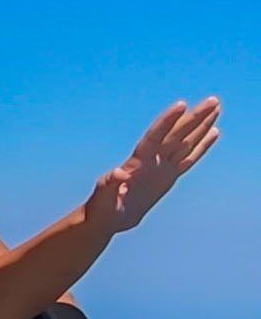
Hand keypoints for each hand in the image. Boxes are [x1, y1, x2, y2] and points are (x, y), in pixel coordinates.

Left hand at [84, 97, 222, 231]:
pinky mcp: (168, 176)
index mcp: (137, 162)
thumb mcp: (104, 198)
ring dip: (201, 125)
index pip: (155, 136)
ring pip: (186, 141)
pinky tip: (213, 133)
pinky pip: (189, 158)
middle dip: (195, 118)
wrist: (108, 218)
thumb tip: (117, 174)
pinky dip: (202, 146)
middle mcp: (152, 159)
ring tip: (216, 108)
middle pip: (177, 134)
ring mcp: (162, 166)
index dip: (167, 121)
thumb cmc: (102, 208)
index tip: (182, 105)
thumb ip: (109, 184)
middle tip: (213, 100)